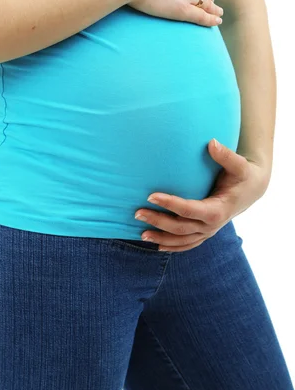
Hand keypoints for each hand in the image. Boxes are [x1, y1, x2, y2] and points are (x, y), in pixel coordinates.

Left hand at [134, 139, 270, 251]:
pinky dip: (172, 246)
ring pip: (182, 240)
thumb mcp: (239, 165)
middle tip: (137, 213)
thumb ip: (226, 155)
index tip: (150, 195)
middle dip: (158, 221)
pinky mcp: (205, 232)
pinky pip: (187, 244)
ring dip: (161, 238)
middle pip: (181, 228)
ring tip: (140, 234)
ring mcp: (208, 231)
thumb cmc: (243, 174)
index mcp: (218, 210)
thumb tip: (212, 142)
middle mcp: (212, 225)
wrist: (252, 190)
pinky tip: (156, 245)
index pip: (190, 210)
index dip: (170, 204)